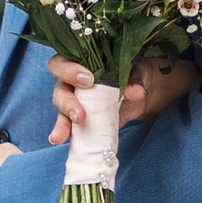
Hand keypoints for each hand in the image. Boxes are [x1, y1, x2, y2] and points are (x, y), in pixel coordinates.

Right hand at [47, 48, 194, 141]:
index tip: (88, 80)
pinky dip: (65, 133)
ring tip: (61, 136)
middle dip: (67, 102)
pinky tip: (60, 140)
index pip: (62, 62)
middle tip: (80, 115)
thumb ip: (133, 79)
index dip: (69, 70)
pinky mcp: (80, 120)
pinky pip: (69, 126)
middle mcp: (72, 82)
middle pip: (59, 90)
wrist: (141, 94)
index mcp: (80, 62)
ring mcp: (74, 102)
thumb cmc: (133, 73)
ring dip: (62, 123)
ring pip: (61, 110)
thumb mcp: (136, 72)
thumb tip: (135, 91)